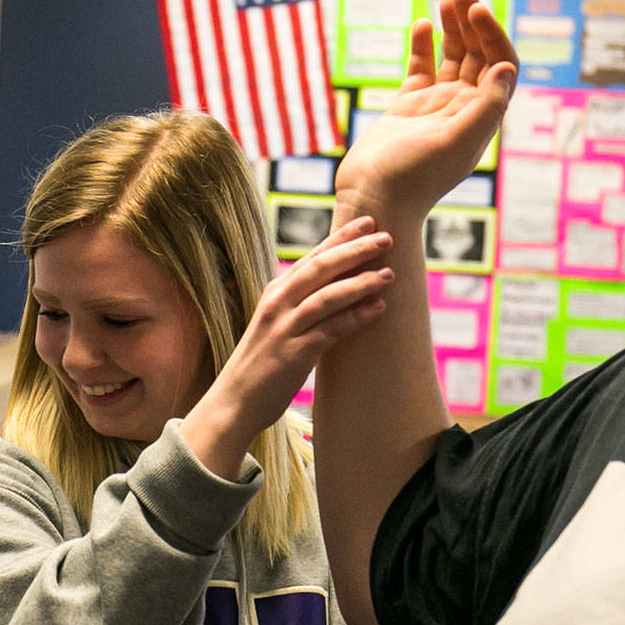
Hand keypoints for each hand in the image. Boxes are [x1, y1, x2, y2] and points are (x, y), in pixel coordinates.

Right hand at [180, 218, 393, 476]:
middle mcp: (278, 303)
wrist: (235, 402)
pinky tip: (380, 308)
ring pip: (328, 295)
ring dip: (361, 282)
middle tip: (387, 236)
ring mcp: (284, 327)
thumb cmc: (262, 365)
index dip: (341, 237)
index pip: (313, 256)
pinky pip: (331, 329)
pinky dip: (357, 317)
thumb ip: (300, 305)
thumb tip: (335, 291)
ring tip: (389, 273)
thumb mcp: (277, 325)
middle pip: (321, 267)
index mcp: (275, 292)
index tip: (368, 221)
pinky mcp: (294, 353)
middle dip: (355, 249)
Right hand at [333, 0, 517, 223]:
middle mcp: (463, 109)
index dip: (494, 35)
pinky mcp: (407, 107)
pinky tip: (420, 25)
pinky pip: (421, 69)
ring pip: (452, 57)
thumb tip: (507, 68)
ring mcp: (436, 106)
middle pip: (479, 55)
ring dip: (452, 26)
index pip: (500, 65)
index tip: (477, 10)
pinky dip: (422, 46)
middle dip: (474, 21)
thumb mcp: (456, 142)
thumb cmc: (415, 177)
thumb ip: (485, 106)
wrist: (375, 198)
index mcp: (482, 116)